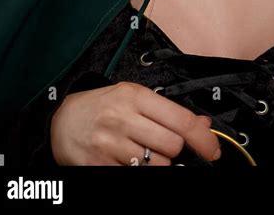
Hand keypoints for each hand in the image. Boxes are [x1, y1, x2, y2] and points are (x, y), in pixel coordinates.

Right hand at [50, 81, 220, 165]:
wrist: (60, 120)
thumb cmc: (100, 106)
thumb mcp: (134, 97)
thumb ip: (168, 111)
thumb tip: (203, 124)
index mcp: (135, 96)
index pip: (181, 120)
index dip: (204, 139)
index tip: (213, 149)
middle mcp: (123, 118)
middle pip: (172, 146)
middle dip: (176, 151)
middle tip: (166, 147)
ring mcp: (111, 144)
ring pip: (157, 166)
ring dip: (158, 164)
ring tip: (143, 152)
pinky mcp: (99, 166)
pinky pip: (134, 176)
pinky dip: (138, 172)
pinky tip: (129, 161)